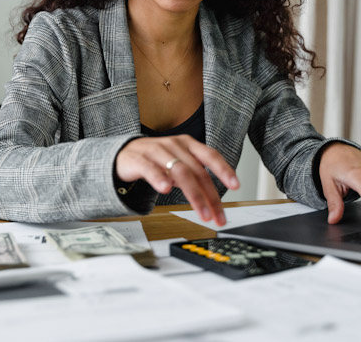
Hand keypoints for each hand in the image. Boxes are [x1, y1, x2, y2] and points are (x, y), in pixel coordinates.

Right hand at [115, 135, 239, 225]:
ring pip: (180, 172)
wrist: (123, 154)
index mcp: (187, 145)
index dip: (224, 170)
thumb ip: (195, 176)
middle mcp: (174, 145)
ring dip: (193, 195)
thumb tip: (214, 198)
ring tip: (201, 212)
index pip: (210, 155)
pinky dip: (159, 179)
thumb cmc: (155, 160)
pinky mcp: (138, 159)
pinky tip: (166, 189)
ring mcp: (156, 151)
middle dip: (210, 196)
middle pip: (197, 171)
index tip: (236, 185)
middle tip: (217, 216)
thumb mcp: (179, 164)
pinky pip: (151, 169)